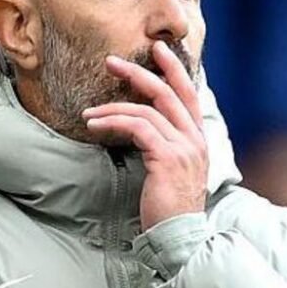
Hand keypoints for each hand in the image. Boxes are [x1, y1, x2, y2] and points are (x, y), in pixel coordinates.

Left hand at [82, 41, 208, 228]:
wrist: (180, 238)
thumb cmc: (169, 210)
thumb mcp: (172, 173)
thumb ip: (164, 149)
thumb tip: (142, 131)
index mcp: (198, 141)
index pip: (188, 94)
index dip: (174, 69)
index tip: (157, 49)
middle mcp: (195, 140)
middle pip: (169, 91)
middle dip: (139, 72)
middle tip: (112, 61)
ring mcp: (184, 148)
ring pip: (148, 109)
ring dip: (113, 106)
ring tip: (88, 112)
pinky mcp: (167, 158)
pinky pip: (137, 127)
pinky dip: (113, 121)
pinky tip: (94, 125)